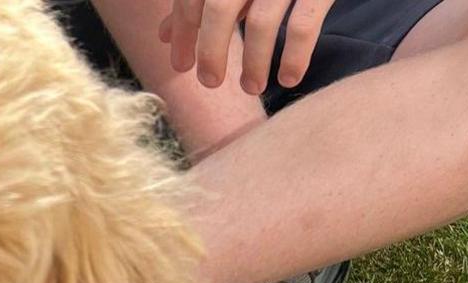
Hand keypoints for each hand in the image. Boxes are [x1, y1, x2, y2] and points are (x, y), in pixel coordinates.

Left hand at [160, 0, 332, 94]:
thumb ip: (200, 0)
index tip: (181, 65)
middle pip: (219, 8)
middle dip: (210, 49)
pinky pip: (303, 25)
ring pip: (262, 22)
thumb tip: (164, 35)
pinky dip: (294, 56)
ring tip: (251, 88)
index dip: (183, 32)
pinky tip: (288, 79)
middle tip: (210, 82)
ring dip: (254, 62)